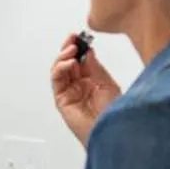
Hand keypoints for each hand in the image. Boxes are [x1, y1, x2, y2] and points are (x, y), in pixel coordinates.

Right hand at [51, 31, 120, 146]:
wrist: (110, 132)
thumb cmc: (113, 115)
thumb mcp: (107, 83)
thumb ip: (95, 67)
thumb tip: (87, 51)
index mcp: (92, 81)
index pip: (81, 59)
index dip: (80, 47)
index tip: (81, 36)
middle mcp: (79, 86)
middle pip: (68, 62)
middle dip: (69, 48)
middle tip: (73, 38)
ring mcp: (70, 92)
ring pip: (59, 69)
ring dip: (63, 56)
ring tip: (71, 48)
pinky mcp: (62, 100)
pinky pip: (56, 80)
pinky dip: (60, 68)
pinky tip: (70, 62)